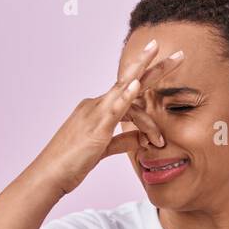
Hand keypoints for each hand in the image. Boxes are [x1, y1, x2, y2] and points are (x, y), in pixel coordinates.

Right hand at [30, 39, 185, 194]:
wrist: (49, 175)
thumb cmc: (71, 164)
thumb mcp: (102, 150)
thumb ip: (122, 142)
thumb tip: (140, 138)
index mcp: (98, 109)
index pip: (129, 94)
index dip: (148, 85)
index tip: (166, 77)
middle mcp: (96, 105)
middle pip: (130, 80)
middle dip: (154, 65)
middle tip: (179, 54)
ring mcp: (95, 114)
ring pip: (125, 88)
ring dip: (148, 71)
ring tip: (169, 57)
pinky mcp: (95, 129)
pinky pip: (113, 109)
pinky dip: (126, 95)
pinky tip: (137, 84)